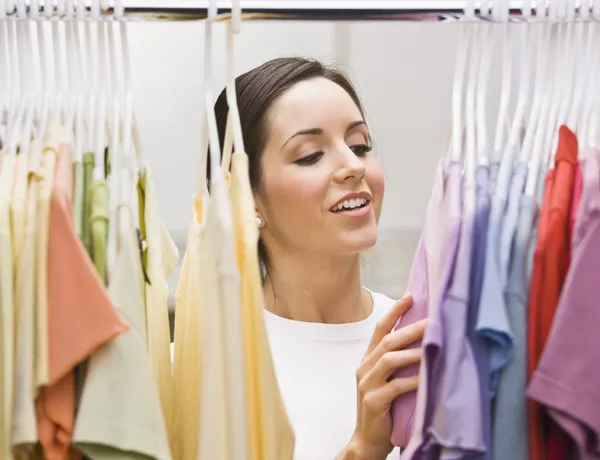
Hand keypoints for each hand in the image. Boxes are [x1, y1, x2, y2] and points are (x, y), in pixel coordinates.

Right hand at [340, 294, 425, 459]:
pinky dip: (414, 380)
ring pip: (390, 359)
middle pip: (388, 341)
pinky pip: (396, 386)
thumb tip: (425, 342)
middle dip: (411, 328)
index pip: (380, 329)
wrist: (367, 441)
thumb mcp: (387, 381)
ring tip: (434, 346)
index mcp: (368, 360)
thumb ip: (398, 363)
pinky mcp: (374, 401)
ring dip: (414, 352)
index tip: (410, 296)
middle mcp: (364, 368)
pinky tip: (428, 377)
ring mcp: (367, 384)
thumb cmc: (384, 409)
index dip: (394, 312)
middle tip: (433, 321)